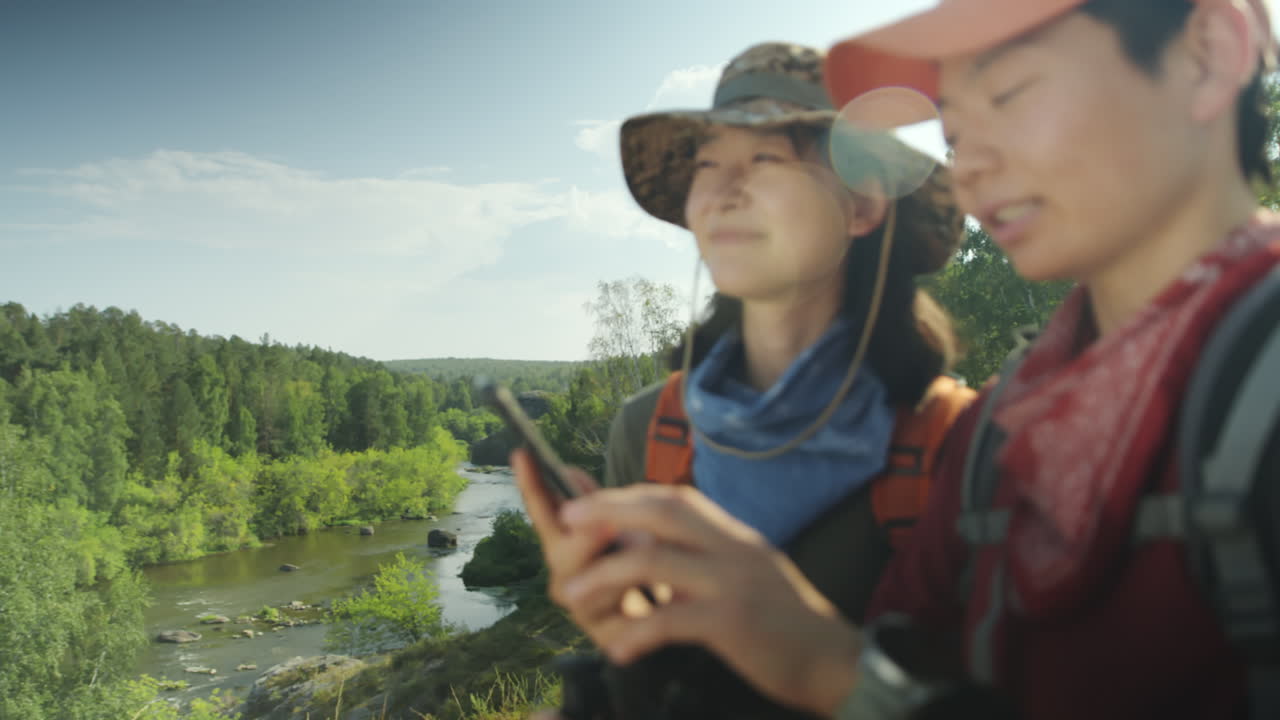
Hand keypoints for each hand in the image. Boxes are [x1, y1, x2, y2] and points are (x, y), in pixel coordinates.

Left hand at [526, 469, 861, 716]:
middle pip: (661, 511)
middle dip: (606, 511)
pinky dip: (639, 632)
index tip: (585, 502)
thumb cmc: (783, 618)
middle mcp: (732, 546)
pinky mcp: (734, 622)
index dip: (624, 496)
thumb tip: (652, 537)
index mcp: (731, 533)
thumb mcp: (745, 568)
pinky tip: (618, 648)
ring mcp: (733, 581)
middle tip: (564, 519)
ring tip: (572, 593)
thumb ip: (706, 549)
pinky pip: (673, 620)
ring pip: (655, 560)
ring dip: (606, 574)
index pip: (672, 497)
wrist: (834, 658)